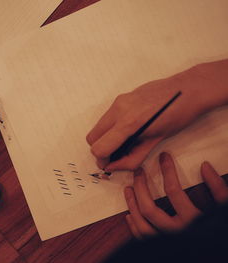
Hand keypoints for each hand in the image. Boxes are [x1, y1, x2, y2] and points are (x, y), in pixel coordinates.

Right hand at [86, 61, 227, 171]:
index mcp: (128, 123)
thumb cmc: (178, 115)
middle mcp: (119, 110)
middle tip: (115, 155)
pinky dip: (111, 127)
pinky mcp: (121, 97)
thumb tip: (114, 166)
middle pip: (92, 137)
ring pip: (98, 126)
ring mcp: (118, 101)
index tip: (109, 164)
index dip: (102, 160)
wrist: (188, 89)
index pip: (99, 147)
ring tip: (124, 141)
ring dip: (105, 138)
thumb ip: (132, 158)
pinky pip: (107, 116)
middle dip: (100, 149)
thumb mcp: (156, 142)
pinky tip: (128, 129)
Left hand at [124, 152, 227, 238]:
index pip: (173, 191)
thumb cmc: (220, 228)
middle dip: (140, 187)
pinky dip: (134, 226)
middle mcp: (176, 233)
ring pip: (142, 226)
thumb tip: (204, 166)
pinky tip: (130, 215)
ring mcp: (167, 242)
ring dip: (132, 205)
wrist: (219, 253)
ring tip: (128, 189)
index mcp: (192, 221)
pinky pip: (142, 239)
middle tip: (138, 172)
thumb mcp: (223, 207)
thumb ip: (217, 188)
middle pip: (149, 209)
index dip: (167, 170)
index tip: (163, 157)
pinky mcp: (162, 248)